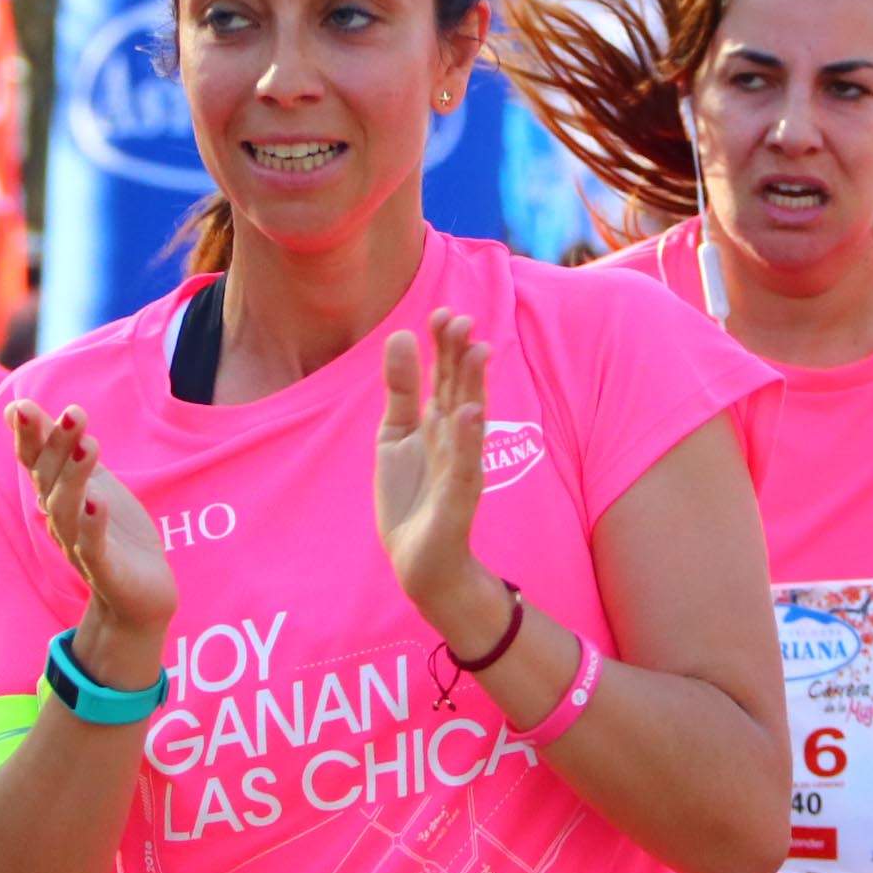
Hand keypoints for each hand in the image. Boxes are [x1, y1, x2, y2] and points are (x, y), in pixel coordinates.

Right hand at [12, 401, 175, 673]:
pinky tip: (97, 502)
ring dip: (76, 477)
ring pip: (67, 510)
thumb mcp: (87, 481)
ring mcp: (79, 545)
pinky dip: (92, 525)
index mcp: (56, 495)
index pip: (35, 461)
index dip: (28, 436)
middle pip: (49, 479)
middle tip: (74, 413)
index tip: (21, 405)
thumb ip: (60, 448)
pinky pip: (92, 547)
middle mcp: (60, 519)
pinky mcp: (104, 570)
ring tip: (90, 446)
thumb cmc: (111, 532)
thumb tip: (17, 406)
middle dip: (58, 445)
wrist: (140, 594)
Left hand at [377, 313, 493, 635]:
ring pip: (469, 418)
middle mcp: (456, 438)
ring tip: (476, 350)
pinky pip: (466, 464)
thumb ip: (400, 389)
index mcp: (438, 422)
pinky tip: (471, 413)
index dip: (445, 346)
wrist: (421, 559)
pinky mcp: (459, 496)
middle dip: (460, 356)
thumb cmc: (412, 496)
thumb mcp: (395, 435)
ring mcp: (460, 465)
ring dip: (474, 386)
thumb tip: (400, 335)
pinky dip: (469, 439)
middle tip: (459, 319)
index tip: (443, 313)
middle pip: (460, 389)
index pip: (445, 375)